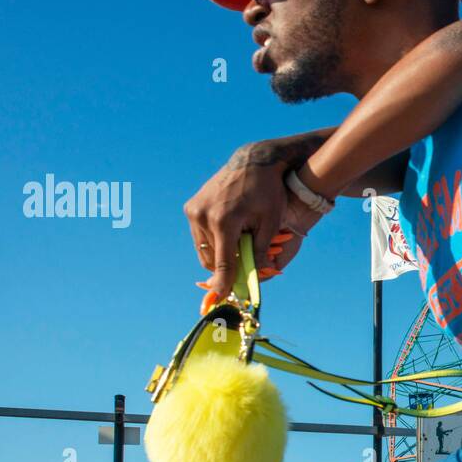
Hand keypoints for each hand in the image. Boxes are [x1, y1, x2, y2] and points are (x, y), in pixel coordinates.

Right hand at [184, 138, 323, 302]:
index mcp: (224, 220)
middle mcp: (203, 215)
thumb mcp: (270, 223)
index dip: (222, 283)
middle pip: (211, 258)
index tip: (221, 299)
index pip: (223, 262)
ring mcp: (194, 210)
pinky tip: (229, 235)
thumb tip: (254, 278)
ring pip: (203, 250)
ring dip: (219, 255)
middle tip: (241, 268)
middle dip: (226, 267)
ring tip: (238, 246)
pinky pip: (200, 236)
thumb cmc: (268, 192)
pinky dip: (213, 242)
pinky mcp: (191, 207)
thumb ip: (260, 252)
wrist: (253, 162)